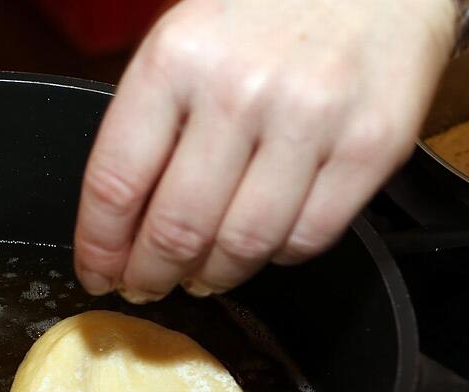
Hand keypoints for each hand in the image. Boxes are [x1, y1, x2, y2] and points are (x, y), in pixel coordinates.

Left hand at [74, 0, 456, 301]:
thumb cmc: (267, 7)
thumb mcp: (184, 38)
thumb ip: (149, 120)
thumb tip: (120, 218)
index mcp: (174, 60)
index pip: (115, 184)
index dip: (99, 247)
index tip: (97, 272)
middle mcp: (239, 91)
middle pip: (176, 229)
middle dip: (150, 275)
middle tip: (145, 286)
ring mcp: (310, 119)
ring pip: (242, 246)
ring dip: (212, 277)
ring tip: (200, 277)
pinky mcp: (371, 146)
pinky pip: (308, 238)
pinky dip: (276, 257)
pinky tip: (262, 246)